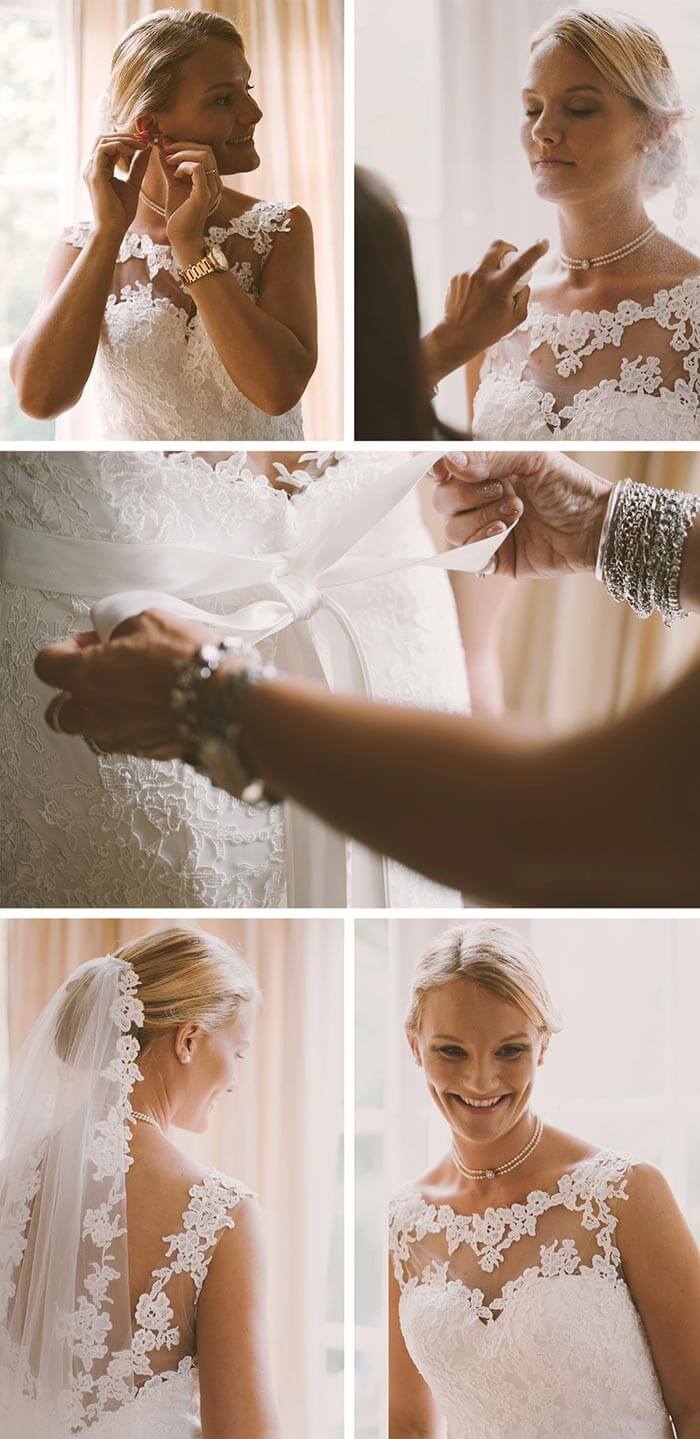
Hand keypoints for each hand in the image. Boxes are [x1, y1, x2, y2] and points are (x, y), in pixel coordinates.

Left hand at [34, 610, 212, 759]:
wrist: (226, 699)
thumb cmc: (187, 660)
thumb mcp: (148, 621)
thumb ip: (121, 631)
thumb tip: (120, 637)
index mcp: (85, 677)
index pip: (46, 664)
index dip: (63, 648)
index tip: (87, 642)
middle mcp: (94, 714)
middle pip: (59, 712)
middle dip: (74, 693)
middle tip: (101, 672)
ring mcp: (120, 738)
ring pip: (94, 729)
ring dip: (105, 711)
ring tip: (133, 690)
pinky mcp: (147, 752)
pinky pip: (128, 739)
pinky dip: (135, 724)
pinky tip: (157, 706)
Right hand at [83, 133, 150, 238]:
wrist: (114, 229)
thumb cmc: (121, 212)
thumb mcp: (133, 184)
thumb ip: (138, 166)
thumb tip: (147, 148)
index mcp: (99, 169)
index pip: (110, 145)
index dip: (127, 140)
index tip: (144, 142)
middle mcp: (92, 167)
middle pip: (104, 138)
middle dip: (124, 136)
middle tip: (143, 139)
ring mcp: (91, 170)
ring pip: (103, 140)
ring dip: (123, 139)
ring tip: (140, 145)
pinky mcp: (95, 175)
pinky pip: (103, 149)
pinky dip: (119, 146)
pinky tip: (132, 152)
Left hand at [158, 141, 222, 257]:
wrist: (181, 239)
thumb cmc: (178, 214)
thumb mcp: (173, 183)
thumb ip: (169, 165)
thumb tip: (161, 144)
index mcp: (210, 179)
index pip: (204, 150)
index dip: (185, 144)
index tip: (166, 148)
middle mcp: (215, 182)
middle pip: (206, 148)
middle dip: (183, 145)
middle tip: (166, 151)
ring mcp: (211, 189)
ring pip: (203, 155)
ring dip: (182, 153)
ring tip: (168, 161)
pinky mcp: (204, 195)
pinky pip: (198, 169)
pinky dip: (184, 165)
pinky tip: (174, 173)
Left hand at [423, 238, 548, 387]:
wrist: (456, 337)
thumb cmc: (488, 331)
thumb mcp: (516, 318)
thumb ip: (524, 295)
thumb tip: (523, 281)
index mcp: (500, 286)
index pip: (522, 261)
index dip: (536, 250)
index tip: (544, 243)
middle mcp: (482, 275)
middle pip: (498, 245)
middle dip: (509, 248)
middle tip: (511, 261)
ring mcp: (467, 274)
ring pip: (484, 259)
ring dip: (492, 267)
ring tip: (490, 290)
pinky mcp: (456, 277)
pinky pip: (472, 270)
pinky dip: (479, 278)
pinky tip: (476, 295)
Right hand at [432, 451, 611, 577]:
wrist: (596, 524)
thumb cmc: (569, 486)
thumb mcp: (533, 459)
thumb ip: (490, 456)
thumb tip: (449, 462)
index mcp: (487, 473)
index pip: (444, 471)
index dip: (437, 470)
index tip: (444, 470)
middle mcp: (481, 502)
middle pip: (442, 502)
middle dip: (467, 496)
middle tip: (503, 490)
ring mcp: (486, 532)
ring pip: (452, 530)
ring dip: (481, 519)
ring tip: (516, 512)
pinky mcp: (495, 559)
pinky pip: (468, 556)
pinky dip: (481, 542)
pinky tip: (505, 532)